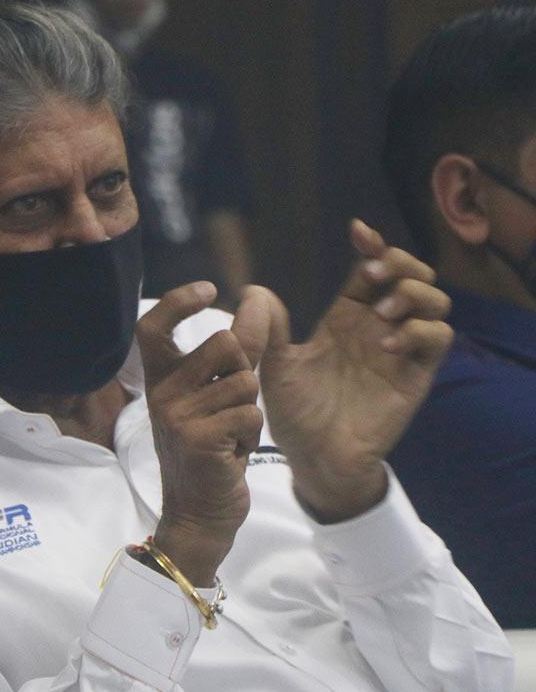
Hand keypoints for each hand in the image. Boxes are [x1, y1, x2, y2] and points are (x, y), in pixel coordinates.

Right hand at [138, 282, 263, 586]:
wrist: (200, 514)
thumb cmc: (212, 453)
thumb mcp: (218, 398)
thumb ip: (238, 351)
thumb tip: (257, 299)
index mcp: (161, 381)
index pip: (153, 326)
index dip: (179, 300)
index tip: (209, 289)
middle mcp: (162, 394)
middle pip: (226, 343)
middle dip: (246, 371)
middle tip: (232, 407)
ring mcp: (177, 416)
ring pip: (245, 382)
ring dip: (251, 411)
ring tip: (231, 436)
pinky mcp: (197, 438)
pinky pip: (250, 413)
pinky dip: (252, 434)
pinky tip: (233, 454)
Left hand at [233, 220, 452, 521]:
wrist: (313, 458)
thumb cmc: (294, 414)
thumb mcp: (274, 366)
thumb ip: (268, 330)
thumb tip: (252, 290)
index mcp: (345, 318)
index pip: (369, 269)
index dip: (370, 246)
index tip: (358, 233)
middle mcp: (377, 327)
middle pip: (410, 274)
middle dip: (398, 263)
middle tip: (372, 274)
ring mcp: (401, 349)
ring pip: (433, 300)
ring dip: (413, 294)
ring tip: (382, 311)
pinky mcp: (416, 375)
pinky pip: (439, 338)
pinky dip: (421, 330)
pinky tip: (390, 342)